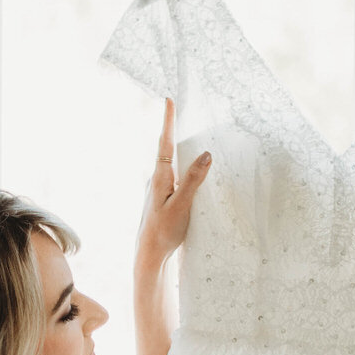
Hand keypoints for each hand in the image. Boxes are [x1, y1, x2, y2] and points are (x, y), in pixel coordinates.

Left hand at [133, 97, 211, 269]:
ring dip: (180, 151)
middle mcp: (156, 179)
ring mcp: (157, 189)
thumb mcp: (182, 206)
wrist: (149, 255)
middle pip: (167, 149)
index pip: (165, 142)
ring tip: (191, 137)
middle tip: (179, 110)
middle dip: (174, 130)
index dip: (168, 121)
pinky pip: (174, 178)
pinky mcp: (162, 199)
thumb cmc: (164, 232)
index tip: (169, 100)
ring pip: (171, 164)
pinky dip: (182, 170)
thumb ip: (193, 180)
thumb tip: (206, 154)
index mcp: (160, 177)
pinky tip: (191, 175)